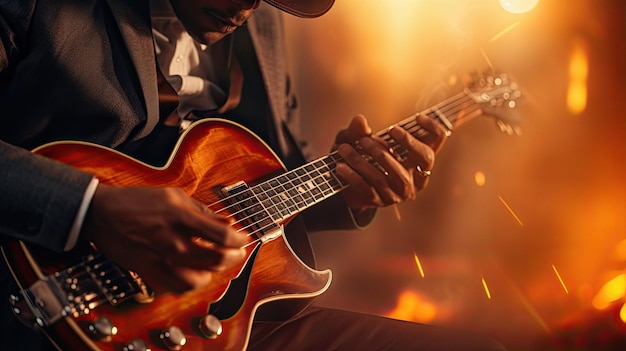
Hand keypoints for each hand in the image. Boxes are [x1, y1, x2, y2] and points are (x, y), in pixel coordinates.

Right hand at [81, 185, 247, 293]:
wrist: (102, 214)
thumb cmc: (138, 202)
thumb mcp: (175, 196)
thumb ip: (204, 212)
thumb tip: (228, 223)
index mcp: (180, 218)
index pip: (222, 237)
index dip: (240, 240)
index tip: (245, 239)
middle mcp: (172, 242)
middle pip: (216, 260)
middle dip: (235, 257)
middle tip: (238, 252)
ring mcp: (160, 260)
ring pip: (200, 279)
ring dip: (215, 272)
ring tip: (217, 262)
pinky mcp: (150, 272)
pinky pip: (180, 287)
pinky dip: (194, 283)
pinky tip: (197, 272)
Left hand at [333, 114, 446, 208]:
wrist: (346, 181)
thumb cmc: (361, 154)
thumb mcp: (357, 138)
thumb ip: (359, 130)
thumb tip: (359, 120)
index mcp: (418, 159)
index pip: (437, 141)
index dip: (433, 128)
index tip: (418, 117)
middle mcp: (415, 177)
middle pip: (423, 159)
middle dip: (406, 143)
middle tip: (384, 131)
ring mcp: (400, 192)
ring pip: (388, 175)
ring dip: (363, 160)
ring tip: (345, 148)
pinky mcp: (381, 201)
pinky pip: (368, 188)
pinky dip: (352, 176)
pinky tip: (340, 166)